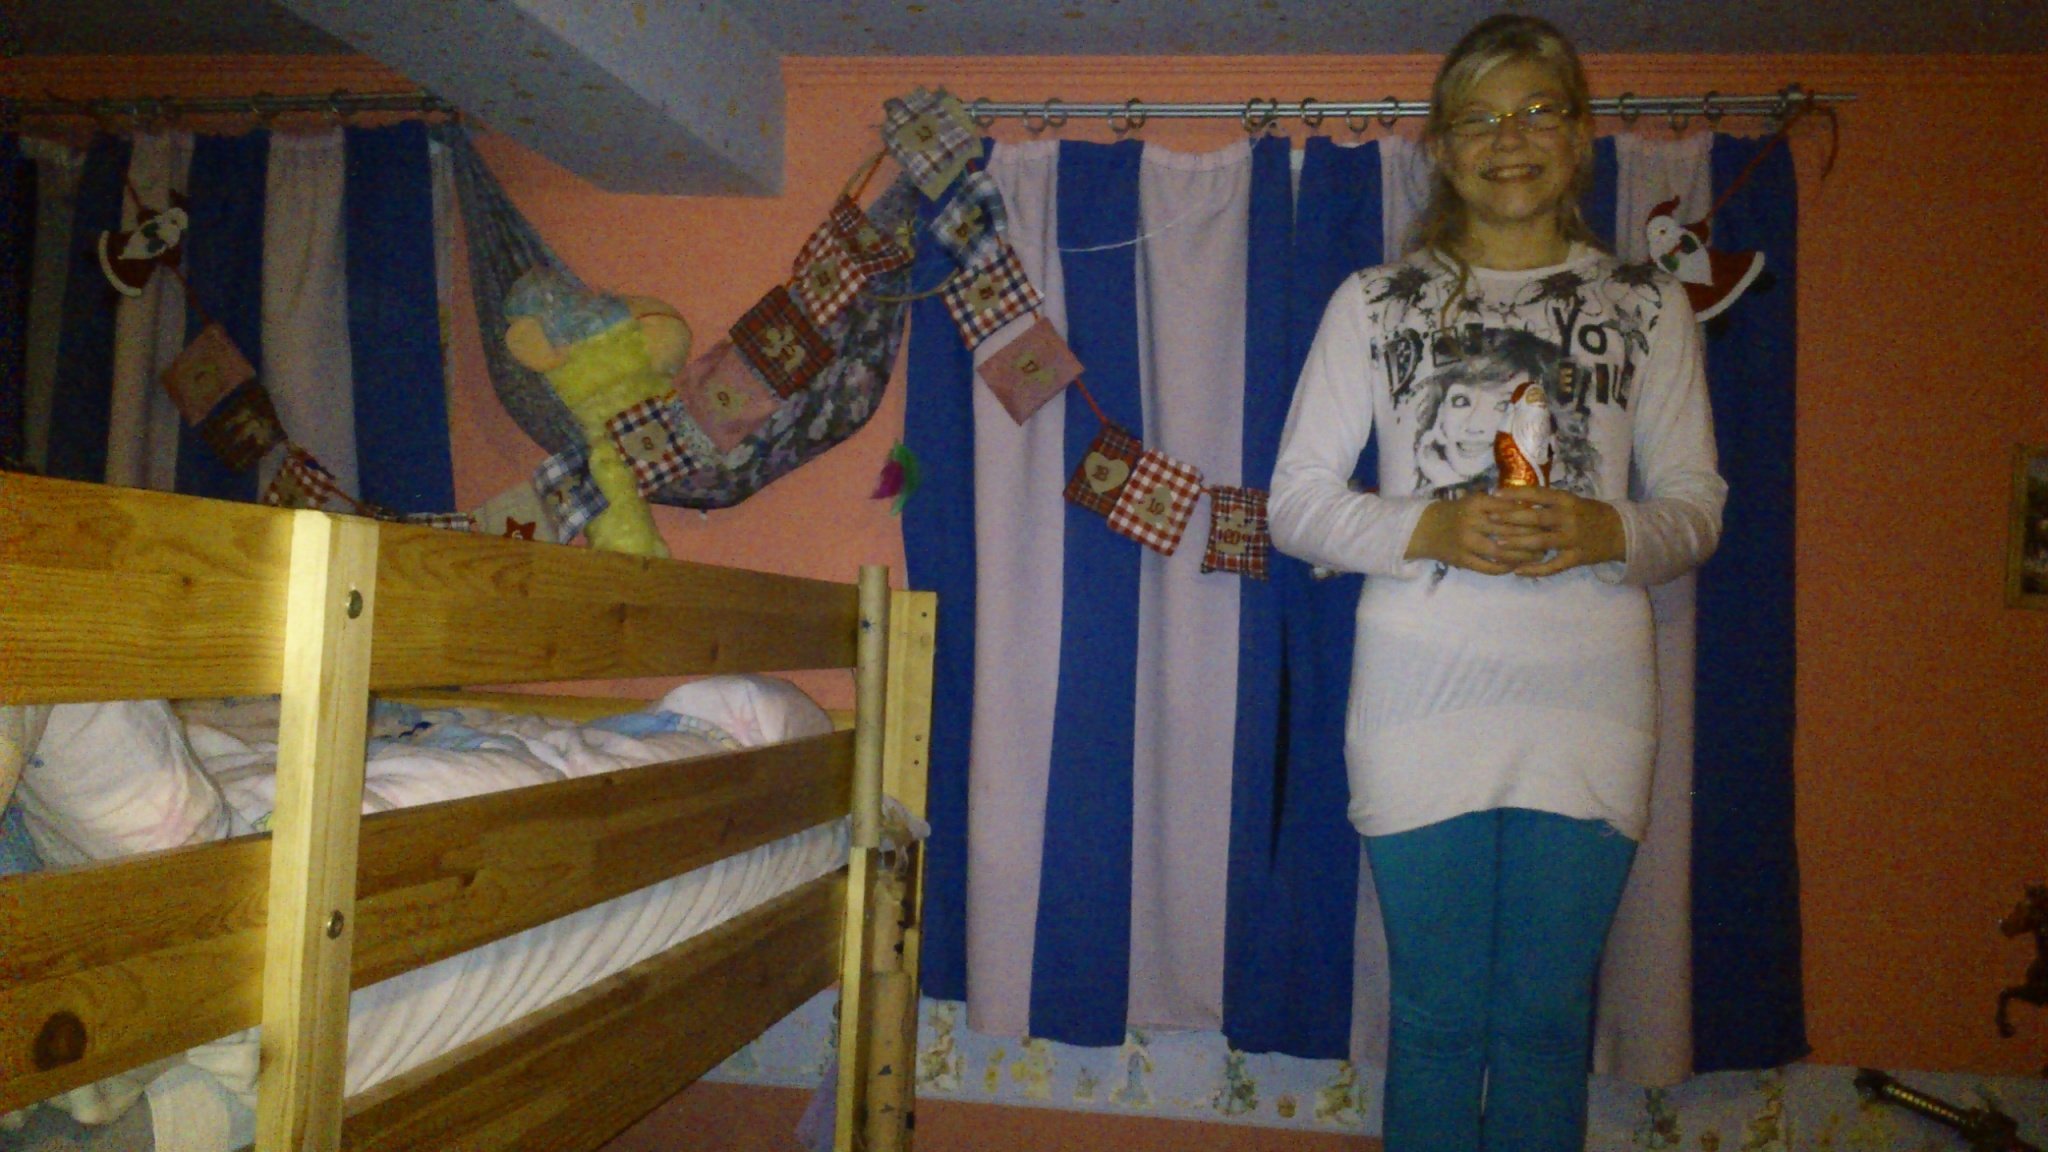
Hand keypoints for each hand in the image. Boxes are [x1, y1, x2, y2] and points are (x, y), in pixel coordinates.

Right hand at [1404, 490, 1552, 575]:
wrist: (1422, 529)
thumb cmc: (1453, 512)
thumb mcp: (1473, 500)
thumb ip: (1498, 503)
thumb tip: (1530, 508)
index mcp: (1476, 503)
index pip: (1510, 509)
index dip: (1530, 516)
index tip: (1545, 520)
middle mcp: (1472, 522)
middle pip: (1510, 531)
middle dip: (1532, 537)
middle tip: (1548, 540)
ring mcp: (1466, 542)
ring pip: (1502, 552)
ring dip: (1523, 556)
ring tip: (1538, 556)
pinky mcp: (1462, 560)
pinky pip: (1489, 567)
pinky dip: (1505, 568)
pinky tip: (1516, 567)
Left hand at [1488, 487, 1625, 576]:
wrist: (1621, 532)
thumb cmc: (1590, 513)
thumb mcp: (1572, 502)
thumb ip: (1549, 502)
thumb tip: (1517, 498)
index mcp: (1567, 500)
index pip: (1538, 494)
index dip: (1516, 494)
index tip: (1495, 494)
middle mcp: (1568, 518)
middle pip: (1535, 517)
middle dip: (1510, 518)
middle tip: (1490, 519)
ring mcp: (1572, 539)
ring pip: (1539, 541)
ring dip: (1516, 543)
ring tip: (1496, 543)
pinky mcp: (1575, 558)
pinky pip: (1552, 566)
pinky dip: (1534, 570)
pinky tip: (1517, 571)